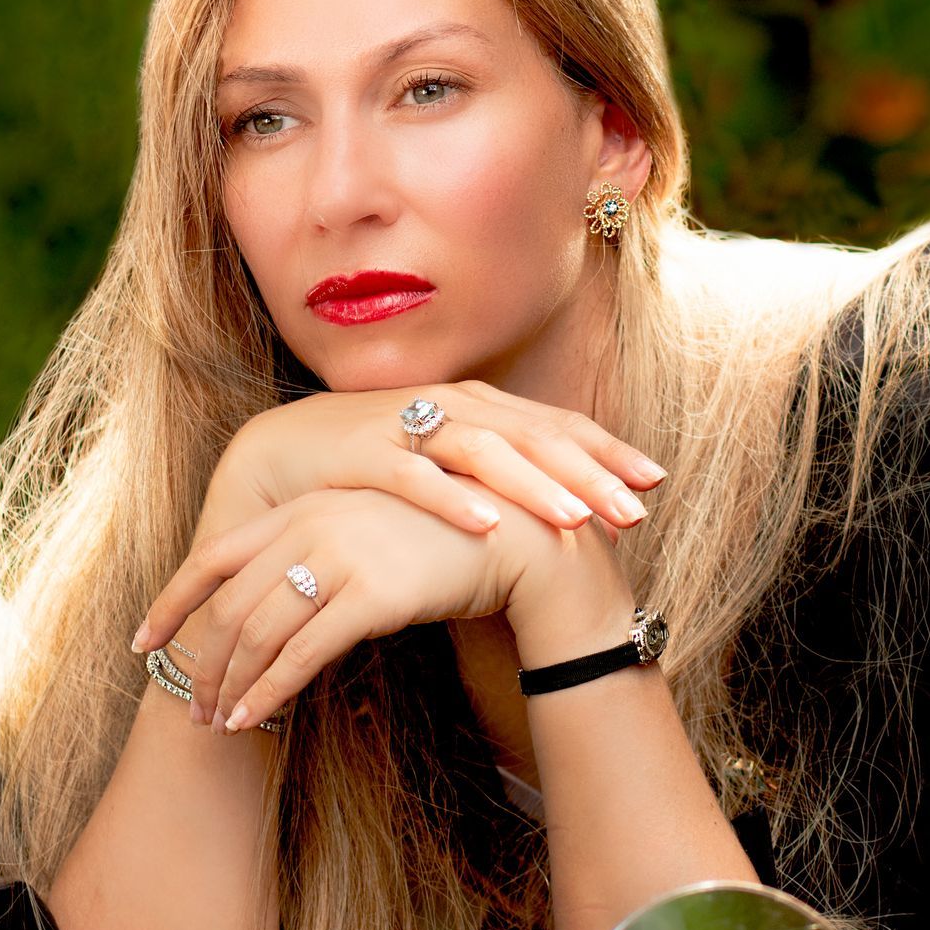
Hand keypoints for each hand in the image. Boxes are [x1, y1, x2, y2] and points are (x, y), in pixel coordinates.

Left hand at [137, 482, 586, 732]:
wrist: (517, 539)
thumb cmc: (445, 541)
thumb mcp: (370, 534)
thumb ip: (320, 554)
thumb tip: (278, 602)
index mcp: (303, 508)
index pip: (213, 557)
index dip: (173, 601)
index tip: (145, 639)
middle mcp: (311, 526)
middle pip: (228, 605)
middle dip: (201, 662)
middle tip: (190, 705)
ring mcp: (339, 557)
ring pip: (256, 633)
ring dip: (230, 686)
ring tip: (218, 723)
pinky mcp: (369, 595)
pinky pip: (300, 654)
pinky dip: (267, 692)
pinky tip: (251, 719)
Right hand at [216, 381, 664, 537]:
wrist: (275, 458)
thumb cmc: (371, 468)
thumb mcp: (445, 466)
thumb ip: (501, 477)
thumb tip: (574, 511)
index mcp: (475, 406)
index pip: (553, 424)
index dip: (605, 450)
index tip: (654, 481)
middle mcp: (447, 406)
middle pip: (531, 436)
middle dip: (586, 473)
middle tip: (634, 510)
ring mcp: (403, 426)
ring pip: (482, 452)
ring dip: (532, 485)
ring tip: (575, 518)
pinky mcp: (359, 454)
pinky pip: (412, 478)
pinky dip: (450, 499)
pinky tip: (486, 523)